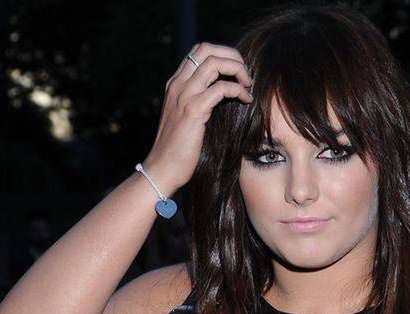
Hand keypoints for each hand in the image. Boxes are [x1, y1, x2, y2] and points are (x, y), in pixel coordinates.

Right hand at [142, 42, 252, 193]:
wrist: (162, 168)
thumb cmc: (179, 148)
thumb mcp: (187, 118)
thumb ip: (199, 101)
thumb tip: (222, 94)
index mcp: (175, 84)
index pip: (199, 51)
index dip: (222, 55)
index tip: (237, 72)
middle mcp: (177, 84)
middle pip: (206, 49)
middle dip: (232, 56)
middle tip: (245, 75)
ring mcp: (184, 95)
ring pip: (214, 63)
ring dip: (237, 69)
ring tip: (247, 85)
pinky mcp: (193, 110)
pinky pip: (221, 88)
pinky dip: (238, 90)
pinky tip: (246, 100)